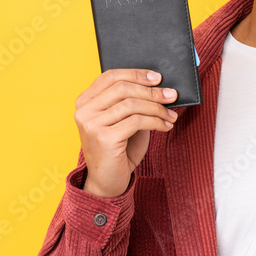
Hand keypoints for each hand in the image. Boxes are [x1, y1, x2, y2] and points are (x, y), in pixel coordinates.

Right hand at [74, 69, 178, 197]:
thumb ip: (133, 102)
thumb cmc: (118, 149)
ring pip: (132, 104)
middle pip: (123, 88)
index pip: (110, 77)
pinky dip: (155, 121)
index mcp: (85, 102)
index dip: (136, 74)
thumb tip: (160, 87)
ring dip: (157, 108)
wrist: (108, 181)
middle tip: (171, 95)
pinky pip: (136, 121)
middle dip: (151, 91)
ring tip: (170, 115)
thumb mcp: (124, 120)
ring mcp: (92, 125)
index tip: (158, 78)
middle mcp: (84, 111)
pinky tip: (165, 126)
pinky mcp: (104, 138)